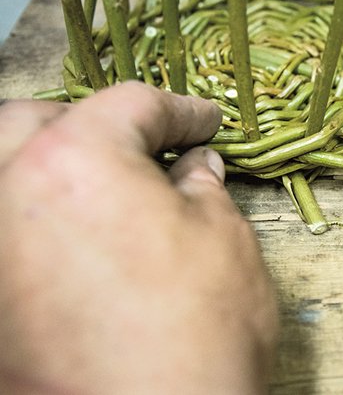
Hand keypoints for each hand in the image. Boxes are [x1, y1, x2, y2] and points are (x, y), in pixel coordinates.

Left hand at [0, 82, 277, 393]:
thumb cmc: (197, 333)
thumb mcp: (223, 240)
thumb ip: (203, 188)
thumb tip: (196, 167)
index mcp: (77, 158)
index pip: (131, 107)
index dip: (180, 112)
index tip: (203, 123)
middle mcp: (9, 191)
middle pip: (42, 122)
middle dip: (98, 126)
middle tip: (149, 148)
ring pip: (4, 171)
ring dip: (50, 163)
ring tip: (103, 185)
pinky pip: (3, 232)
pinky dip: (33, 218)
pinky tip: (76, 236)